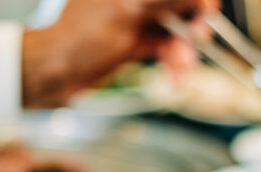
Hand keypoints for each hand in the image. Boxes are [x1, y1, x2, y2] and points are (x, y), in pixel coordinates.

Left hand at [21, 0, 216, 107]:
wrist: (53, 73)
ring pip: (172, 26)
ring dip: (183, 47)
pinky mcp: (133, 40)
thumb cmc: (78, 38)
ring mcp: (133, 17)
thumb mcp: (128, 12)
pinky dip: (171, 61)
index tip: (207, 9)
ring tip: (183, 65)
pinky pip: (162, 47)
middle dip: (190, 21)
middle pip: (175, 2)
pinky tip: (174, 75)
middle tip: (198, 38)